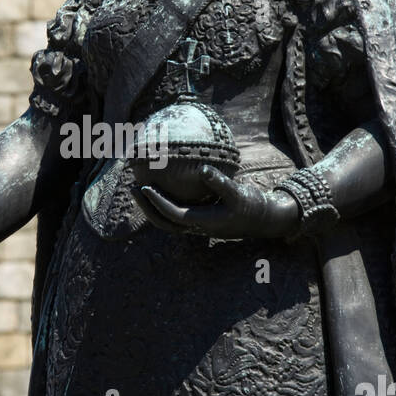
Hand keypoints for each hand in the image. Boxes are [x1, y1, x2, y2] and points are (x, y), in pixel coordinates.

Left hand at [135, 165, 299, 239]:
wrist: (262, 218)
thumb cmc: (251, 205)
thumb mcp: (237, 193)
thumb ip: (219, 182)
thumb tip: (203, 169)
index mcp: (202, 222)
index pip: (172, 214)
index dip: (156, 202)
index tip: (143, 187)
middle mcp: (196, 226)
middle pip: (164, 222)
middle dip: (146, 208)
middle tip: (133, 188)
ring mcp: (196, 224)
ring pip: (167, 221)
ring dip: (152, 207)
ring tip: (140, 189)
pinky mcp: (199, 219)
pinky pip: (174, 214)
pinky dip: (163, 205)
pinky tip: (159, 188)